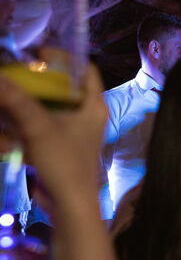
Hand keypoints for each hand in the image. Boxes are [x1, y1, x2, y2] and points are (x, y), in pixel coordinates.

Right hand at [0, 66, 107, 217]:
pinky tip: (10, 132)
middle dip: (35, 83)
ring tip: (6, 100)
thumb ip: (17, 100)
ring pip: (47, 107)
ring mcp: (73, 131)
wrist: (69, 205)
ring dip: (26, 105)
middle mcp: (86, 115)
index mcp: (93, 105)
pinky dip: (24, 124)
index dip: (63, 58)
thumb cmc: (65, 164)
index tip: (37, 54)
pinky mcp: (58, 146)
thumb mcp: (39, 128)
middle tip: (12, 76)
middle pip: (61, 87)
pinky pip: (39, 126)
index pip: (85, 69)